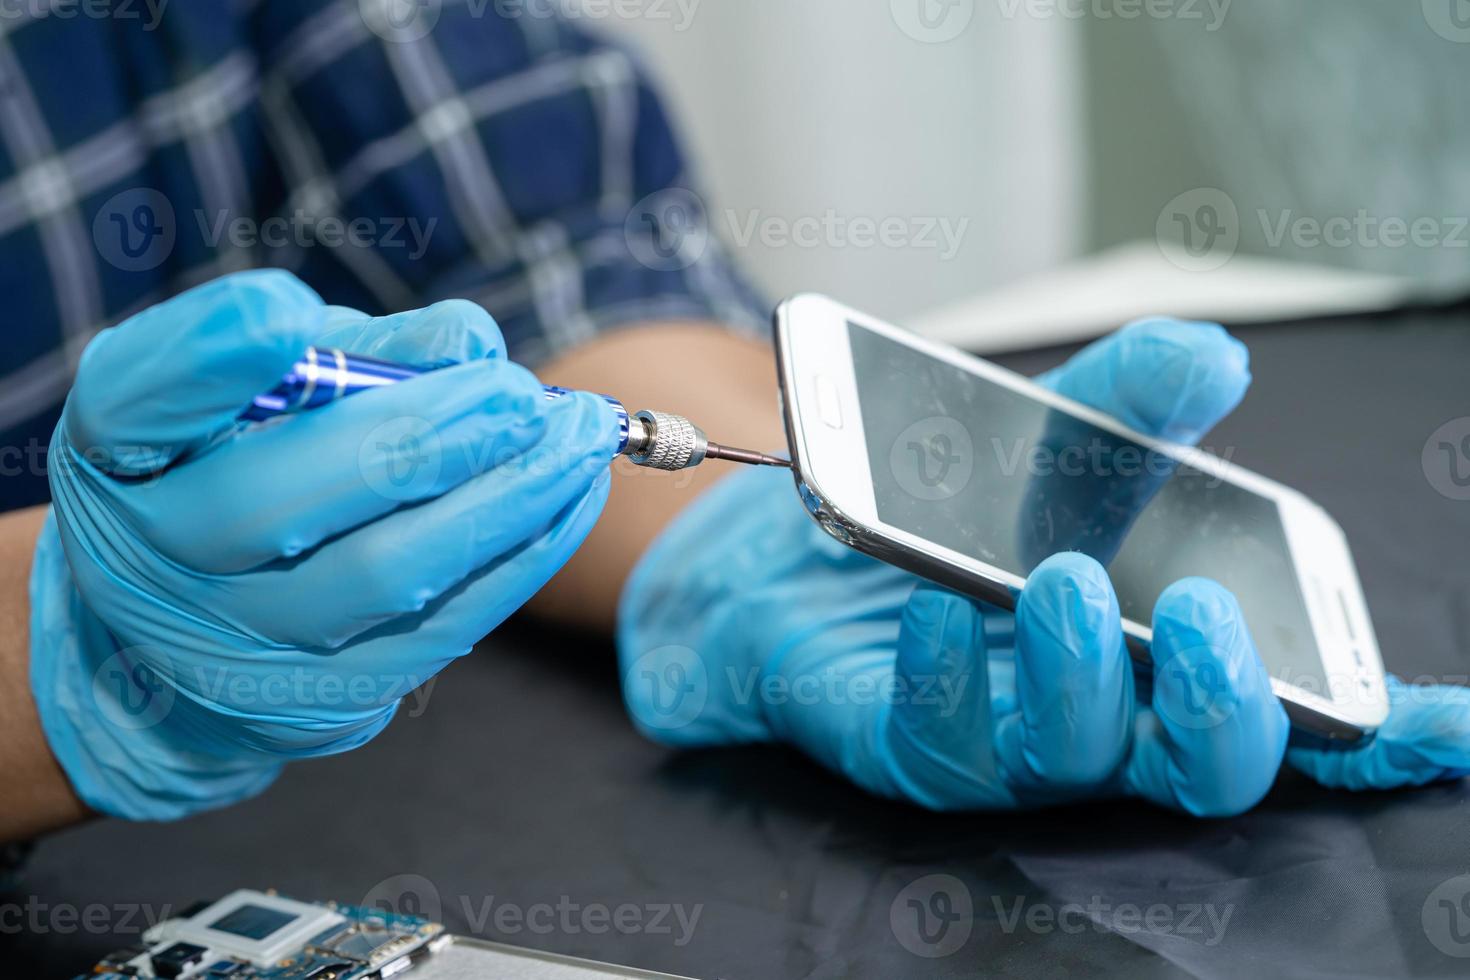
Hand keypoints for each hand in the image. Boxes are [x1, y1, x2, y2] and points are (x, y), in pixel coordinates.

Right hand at [33, 270, 618, 820]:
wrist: (174, 649)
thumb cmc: (234, 476)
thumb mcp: (259, 394)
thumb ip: (347, 352)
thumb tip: (468, 345)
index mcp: (118, 451)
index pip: (140, 397)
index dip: (208, 355)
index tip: (283, 316)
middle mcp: (152, 557)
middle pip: (286, 496)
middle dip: (426, 434)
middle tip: (520, 394)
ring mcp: (235, 644)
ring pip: (388, 573)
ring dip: (506, 498)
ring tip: (578, 438)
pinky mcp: (319, 704)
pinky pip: (444, 630)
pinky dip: (522, 556)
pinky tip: (569, 499)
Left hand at [618, 319, 1469, 815]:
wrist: (782, 531)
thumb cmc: (937, 496)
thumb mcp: (1041, 433)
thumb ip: (1126, 403)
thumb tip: (1213, 360)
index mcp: (1152, 642)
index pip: (1279, 703)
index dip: (1368, 726)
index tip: (1439, 724)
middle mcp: (1095, 704)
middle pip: (1198, 765)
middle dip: (1225, 709)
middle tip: (1209, 620)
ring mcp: (999, 734)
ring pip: (1074, 763)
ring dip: (1082, 678)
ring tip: (1062, 582)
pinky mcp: (901, 742)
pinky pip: (939, 740)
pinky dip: (950, 676)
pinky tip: (935, 612)